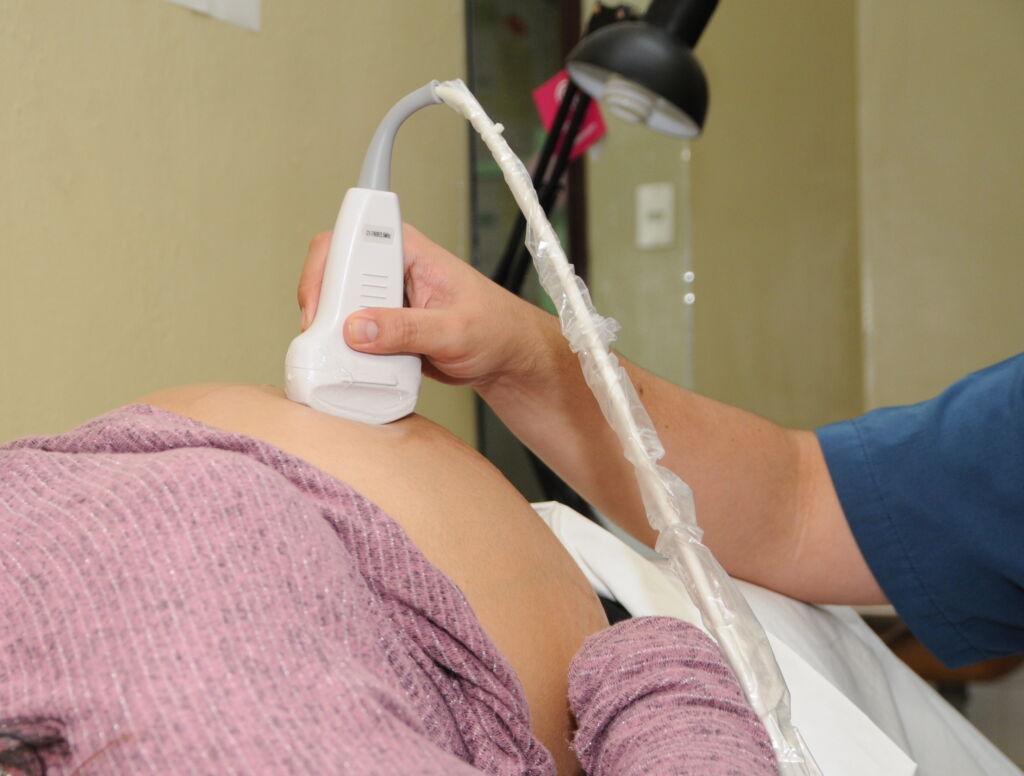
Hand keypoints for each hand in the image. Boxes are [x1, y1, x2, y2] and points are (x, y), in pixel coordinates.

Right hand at [297, 224, 557, 387]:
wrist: (505, 357)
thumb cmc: (495, 328)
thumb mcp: (454, 330)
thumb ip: (406, 329)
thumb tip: (358, 329)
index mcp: (407, 249)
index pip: (351, 238)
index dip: (328, 268)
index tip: (325, 305)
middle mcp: (389, 269)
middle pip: (332, 273)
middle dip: (323, 307)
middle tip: (328, 339)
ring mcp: (382, 299)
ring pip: (335, 306)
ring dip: (330, 333)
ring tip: (341, 357)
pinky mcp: (380, 326)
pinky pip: (347, 334)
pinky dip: (344, 352)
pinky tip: (354, 366)